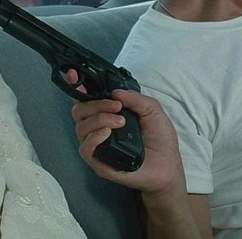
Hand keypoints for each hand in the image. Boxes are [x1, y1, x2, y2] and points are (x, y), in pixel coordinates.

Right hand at [67, 70, 184, 196]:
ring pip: (81, 127)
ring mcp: (97, 145)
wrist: (168, 166)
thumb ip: (136, 98)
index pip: (84, 97)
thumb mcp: (153, 110)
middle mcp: (98, 127)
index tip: (74, 74)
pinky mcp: (98, 162)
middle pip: (79, 110)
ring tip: (120, 122)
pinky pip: (85, 148)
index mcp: (107, 113)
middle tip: (116, 106)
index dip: (75, 84)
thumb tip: (116, 92)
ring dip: (99, 119)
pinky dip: (95, 137)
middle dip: (95, 104)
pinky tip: (108, 133)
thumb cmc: (159, 139)